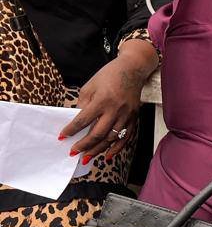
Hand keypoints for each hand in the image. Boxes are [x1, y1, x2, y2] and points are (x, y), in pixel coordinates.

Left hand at [60, 40, 157, 163]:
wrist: (132, 69)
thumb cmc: (109, 75)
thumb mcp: (89, 86)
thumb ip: (82, 104)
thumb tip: (76, 120)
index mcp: (102, 100)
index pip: (83, 120)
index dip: (71, 130)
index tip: (62, 136)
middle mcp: (115, 109)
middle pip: (98, 134)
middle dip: (84, 145)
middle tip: (73, 152)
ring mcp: (126, 115)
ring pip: (112, 138)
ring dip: (98, 150)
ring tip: (86, 156)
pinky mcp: (134, 117)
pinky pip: (126, 137)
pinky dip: (117, 148)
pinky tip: (108, 155)